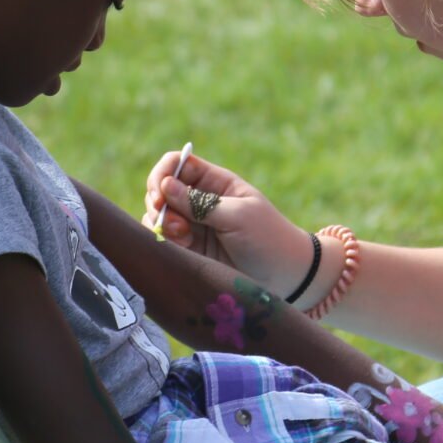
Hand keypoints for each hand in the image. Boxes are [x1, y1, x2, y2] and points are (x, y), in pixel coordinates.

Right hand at [143, 150, 306, 286]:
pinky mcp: (189, 249)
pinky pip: (162, 238)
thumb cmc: (268, 239)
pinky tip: (181, 247)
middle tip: (171, 220)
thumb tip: (165, 185)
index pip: (177, 164)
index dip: (164, 174)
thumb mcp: (238, 216)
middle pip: (161, 189)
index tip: (161, 193)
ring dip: (161, 222)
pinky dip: (162, 240)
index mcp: (215, 183)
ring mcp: (193, 225)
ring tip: (182, 236)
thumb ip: (201, 203)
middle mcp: (200, 200)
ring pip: (158, 214)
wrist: (284, 278)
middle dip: (158, 202)